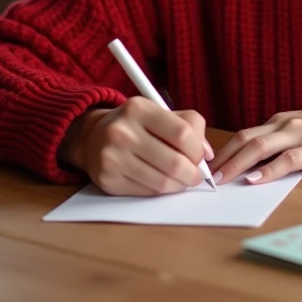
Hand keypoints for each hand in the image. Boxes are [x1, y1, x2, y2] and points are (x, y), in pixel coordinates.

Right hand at [59, 98, 214, 196]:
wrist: (93, 137)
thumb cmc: (137, 125)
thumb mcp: (161, 113)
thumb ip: (190, 126)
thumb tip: (207, 154)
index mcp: (138, 108)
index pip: (183, 133)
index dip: (198, 150)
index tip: (200, 157)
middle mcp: (121, 131)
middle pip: (175, 162)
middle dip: (193, 174)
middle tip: (196, 175)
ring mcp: (112, 157)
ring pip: (162, 182)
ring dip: (179, 185)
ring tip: (182, 180)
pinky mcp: (107, 180)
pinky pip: (146, 192)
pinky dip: (161, 190)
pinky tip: (162, 182)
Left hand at [211, 99, 301, 185]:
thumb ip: (285, 141)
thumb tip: (260, 163)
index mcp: (281, 120)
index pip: (244, 134)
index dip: (223, 152)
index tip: (207, 168)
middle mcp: (285, 124)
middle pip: (244, 139)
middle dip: (222, 159)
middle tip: (202, 177)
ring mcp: (300, 135)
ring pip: (259, 146)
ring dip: (236, 164)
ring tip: (221, 181)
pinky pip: (287, 159)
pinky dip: (269, 170)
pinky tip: (255, 179)